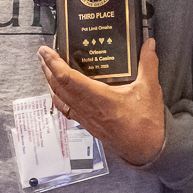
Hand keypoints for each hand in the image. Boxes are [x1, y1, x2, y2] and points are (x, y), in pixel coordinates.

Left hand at [38, 38, 164, 165]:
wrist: (147, 149)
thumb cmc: (147, 123)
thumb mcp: (150, 88)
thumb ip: (148, 63)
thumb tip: (149, 44)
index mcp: (99, 98)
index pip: (68, 79)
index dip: (53, 63)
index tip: (45, 51)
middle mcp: (88, 109)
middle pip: (58, 87)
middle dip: (47, 69)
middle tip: (42, 54)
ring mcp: (86, 118)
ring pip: (60, 99)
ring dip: (50, 83)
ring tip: (48, 70)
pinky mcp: (89, 125)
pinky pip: (67, 109)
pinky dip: (59, 98)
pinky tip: (60, 94)